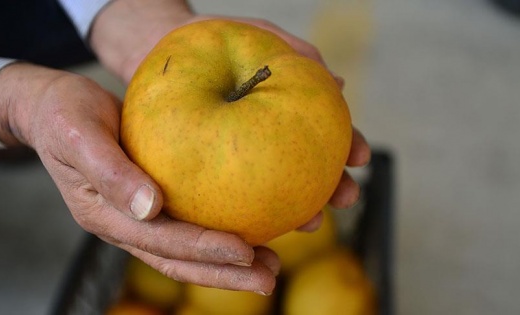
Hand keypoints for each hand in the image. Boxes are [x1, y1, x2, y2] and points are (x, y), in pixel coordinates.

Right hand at [0, 63, 278, 293]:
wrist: (53, 108)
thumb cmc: (63, 115)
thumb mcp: (79, 135)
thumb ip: (110, 172)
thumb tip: (149, 208)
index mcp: (106, 214)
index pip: (162, 241)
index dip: (203, 250)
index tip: (244, 253)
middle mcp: (125, 224)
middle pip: (179, 261)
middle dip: (224, 274)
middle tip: (268, 279)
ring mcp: (138, 217)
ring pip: (186, 252)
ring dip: (226, 265)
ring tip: (269, 267)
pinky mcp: (152, 201)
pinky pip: (188, 225)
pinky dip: (218, 235)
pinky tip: (250, 230)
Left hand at [90, 1, 370, 231]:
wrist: (157, 49)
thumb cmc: (211, 39)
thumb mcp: (256, 35)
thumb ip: (295, 53)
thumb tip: (338, 84)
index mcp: (286, 108)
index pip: (327, 129)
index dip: (348, 145)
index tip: (361, 158)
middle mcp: (269, 135)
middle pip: (310, 166)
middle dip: (333, 187)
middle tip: (347, 198)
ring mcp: (242, 154)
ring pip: (276, 187)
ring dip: (301, 208)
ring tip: (310, 223)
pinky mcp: (212, 167)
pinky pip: (232, 193)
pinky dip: (250, 209)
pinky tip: (258, 227)